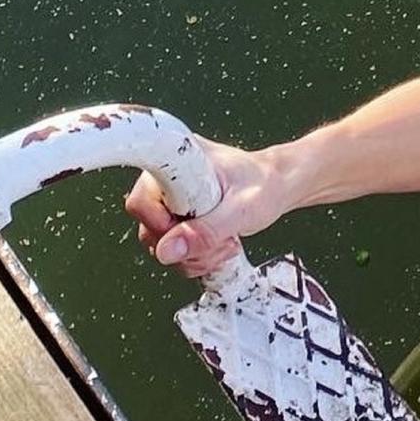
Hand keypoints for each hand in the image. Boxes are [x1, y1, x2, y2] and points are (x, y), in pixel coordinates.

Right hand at [124, 137, 289, 277]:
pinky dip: (197, 257)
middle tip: (220, 238)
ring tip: (225, 240)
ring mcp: (170, 202)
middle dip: (186, 245)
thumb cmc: (264, 185)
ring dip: (195, 255)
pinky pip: (175, 250)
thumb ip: (205, 231)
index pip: (140, 202)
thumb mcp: (241, 210)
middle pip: (149, 229)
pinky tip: (220, 245)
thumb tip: (166, 251)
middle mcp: (164, 182)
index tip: (191, 226)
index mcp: (174, 163)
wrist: (278, 185)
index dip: (161, 225)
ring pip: (162, 245)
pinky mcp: (179, 219)